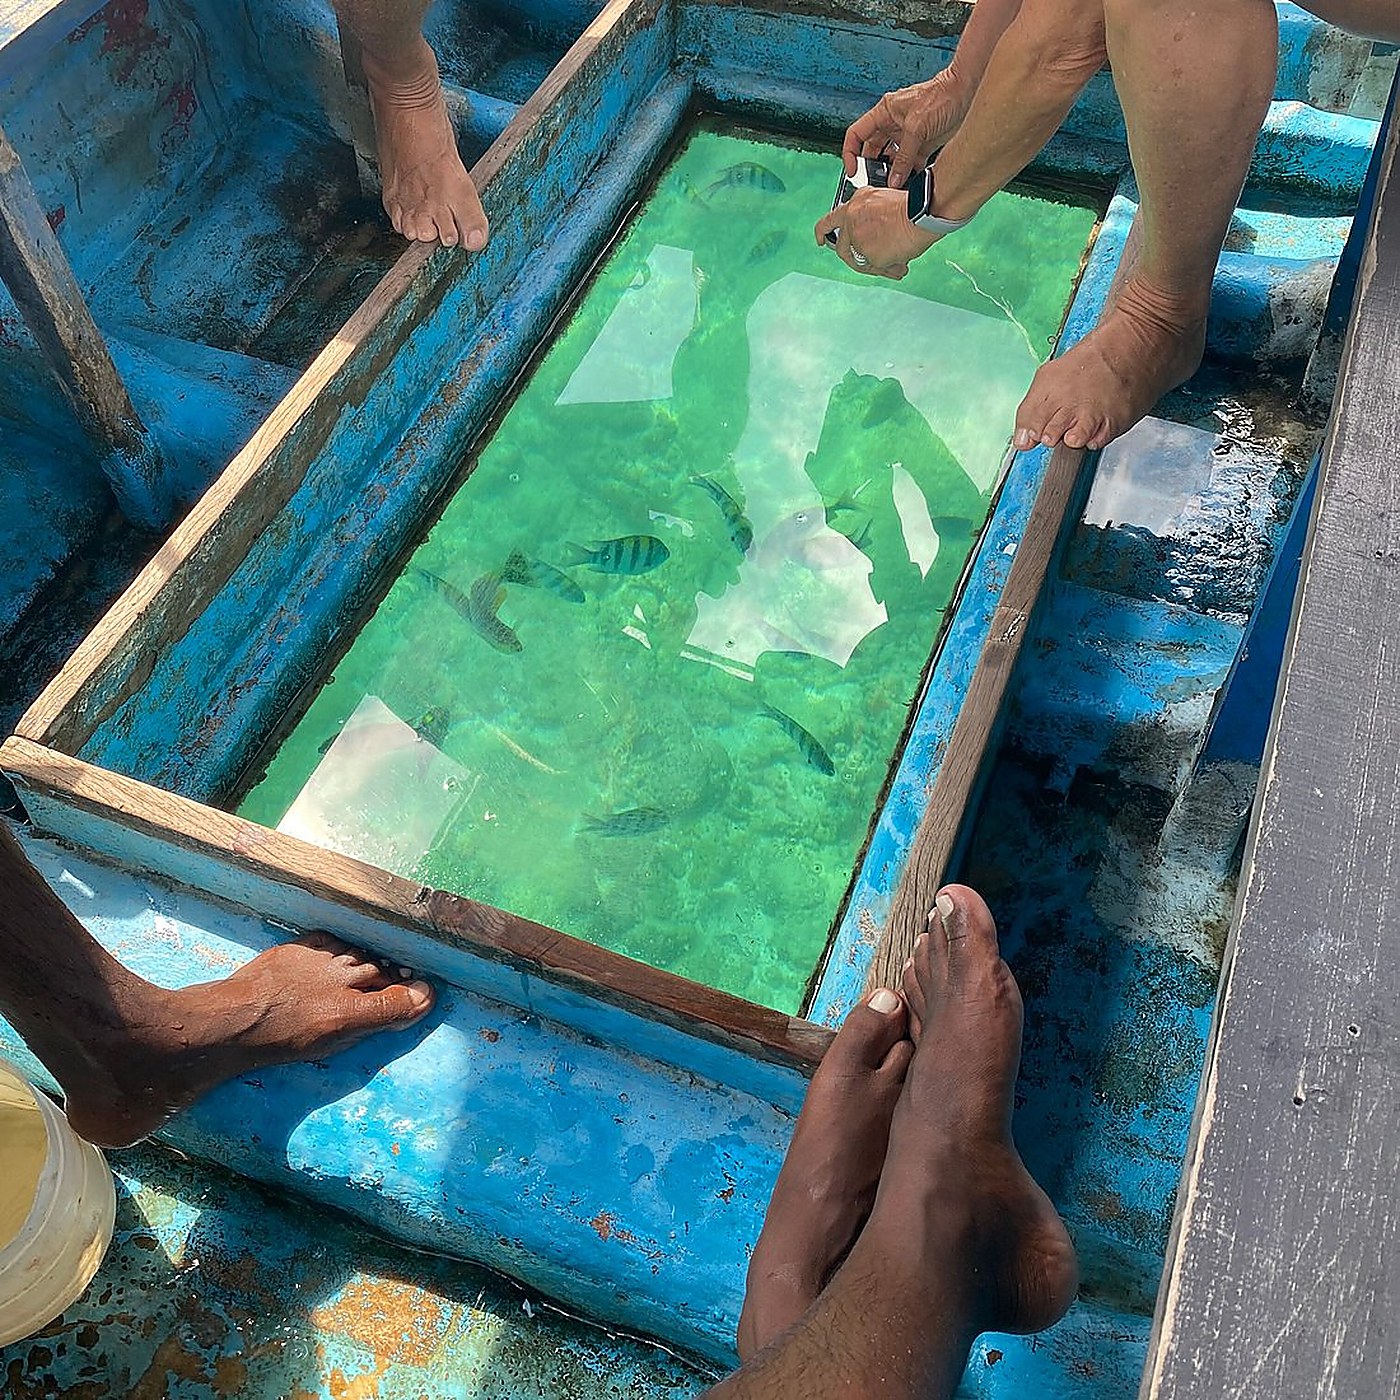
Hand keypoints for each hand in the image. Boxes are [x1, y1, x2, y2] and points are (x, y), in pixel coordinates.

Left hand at [813, 187, 936, 278]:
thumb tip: (868, 236)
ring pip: (861, 260)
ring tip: (895, 263)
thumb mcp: (883, 200)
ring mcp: (858, 238)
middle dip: (857, 258)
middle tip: (872, 263)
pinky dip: (888, 269)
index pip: (829, 220)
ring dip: (878, 265)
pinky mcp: (867, 253)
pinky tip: (900, 265)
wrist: (921, 213)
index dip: (822, 232)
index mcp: (854, 204)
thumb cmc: (911, 206)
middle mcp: (852, 220)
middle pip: (844, 248)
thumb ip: (868, 216)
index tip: (820, 240)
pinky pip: (874, 268)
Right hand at [843, 69, 974, 187]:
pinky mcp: (922, 144)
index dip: (851, 153)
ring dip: (892, 173)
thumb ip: (903, 157)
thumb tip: (894, 179)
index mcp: (884, 113)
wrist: (967, 92)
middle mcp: (892, 124)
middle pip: (873, 151)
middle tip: (874, 184)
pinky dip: (909, 174)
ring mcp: (907, 136)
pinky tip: (909, 184)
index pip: (857, 134)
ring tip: (892, 187)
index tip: (854, 171)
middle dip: (872, 168)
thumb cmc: (941, 96)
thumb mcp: (917, 128)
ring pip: (892, 160)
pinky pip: (909, 164)